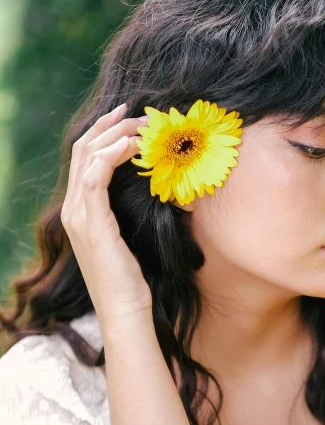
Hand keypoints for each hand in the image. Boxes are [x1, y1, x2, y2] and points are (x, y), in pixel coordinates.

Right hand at [61, 103, 152, 324]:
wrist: (125, 310)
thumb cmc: (132, 278)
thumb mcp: (128, 237)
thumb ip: (127, 212)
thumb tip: (151, 185)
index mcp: (80, 210)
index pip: (84, 158)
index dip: (104, 133)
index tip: (130, 119)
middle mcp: (73, 209)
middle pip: (82, 150)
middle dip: (109, 126)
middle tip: (137, 114)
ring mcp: (79, 216)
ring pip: (87, 156)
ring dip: (115, 135)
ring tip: (141, 126)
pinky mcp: (92, 224)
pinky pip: (95, 177)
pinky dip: (111, 155)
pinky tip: (131, 146)